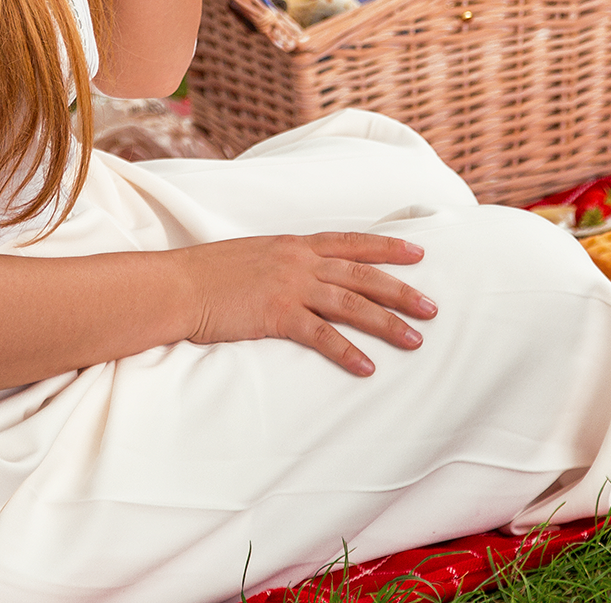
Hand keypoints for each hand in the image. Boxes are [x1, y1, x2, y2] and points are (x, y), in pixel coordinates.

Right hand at [173, 232, 436, 375]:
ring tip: (416, 339)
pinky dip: (347, 351)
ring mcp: (290, 286)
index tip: (418, 252)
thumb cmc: (207, 274)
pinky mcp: (277, 314)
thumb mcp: (251, 257)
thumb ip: (280, 264)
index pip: (350, 242)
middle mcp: (299, 262)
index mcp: (293, 245)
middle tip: (433, 307)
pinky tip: (367, 368)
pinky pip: (321, 336)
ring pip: (352, 303)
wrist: (177, 286)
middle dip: (401, 290)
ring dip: (387, 322)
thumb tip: (298, 276)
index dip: (387, 246)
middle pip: (363, 274)